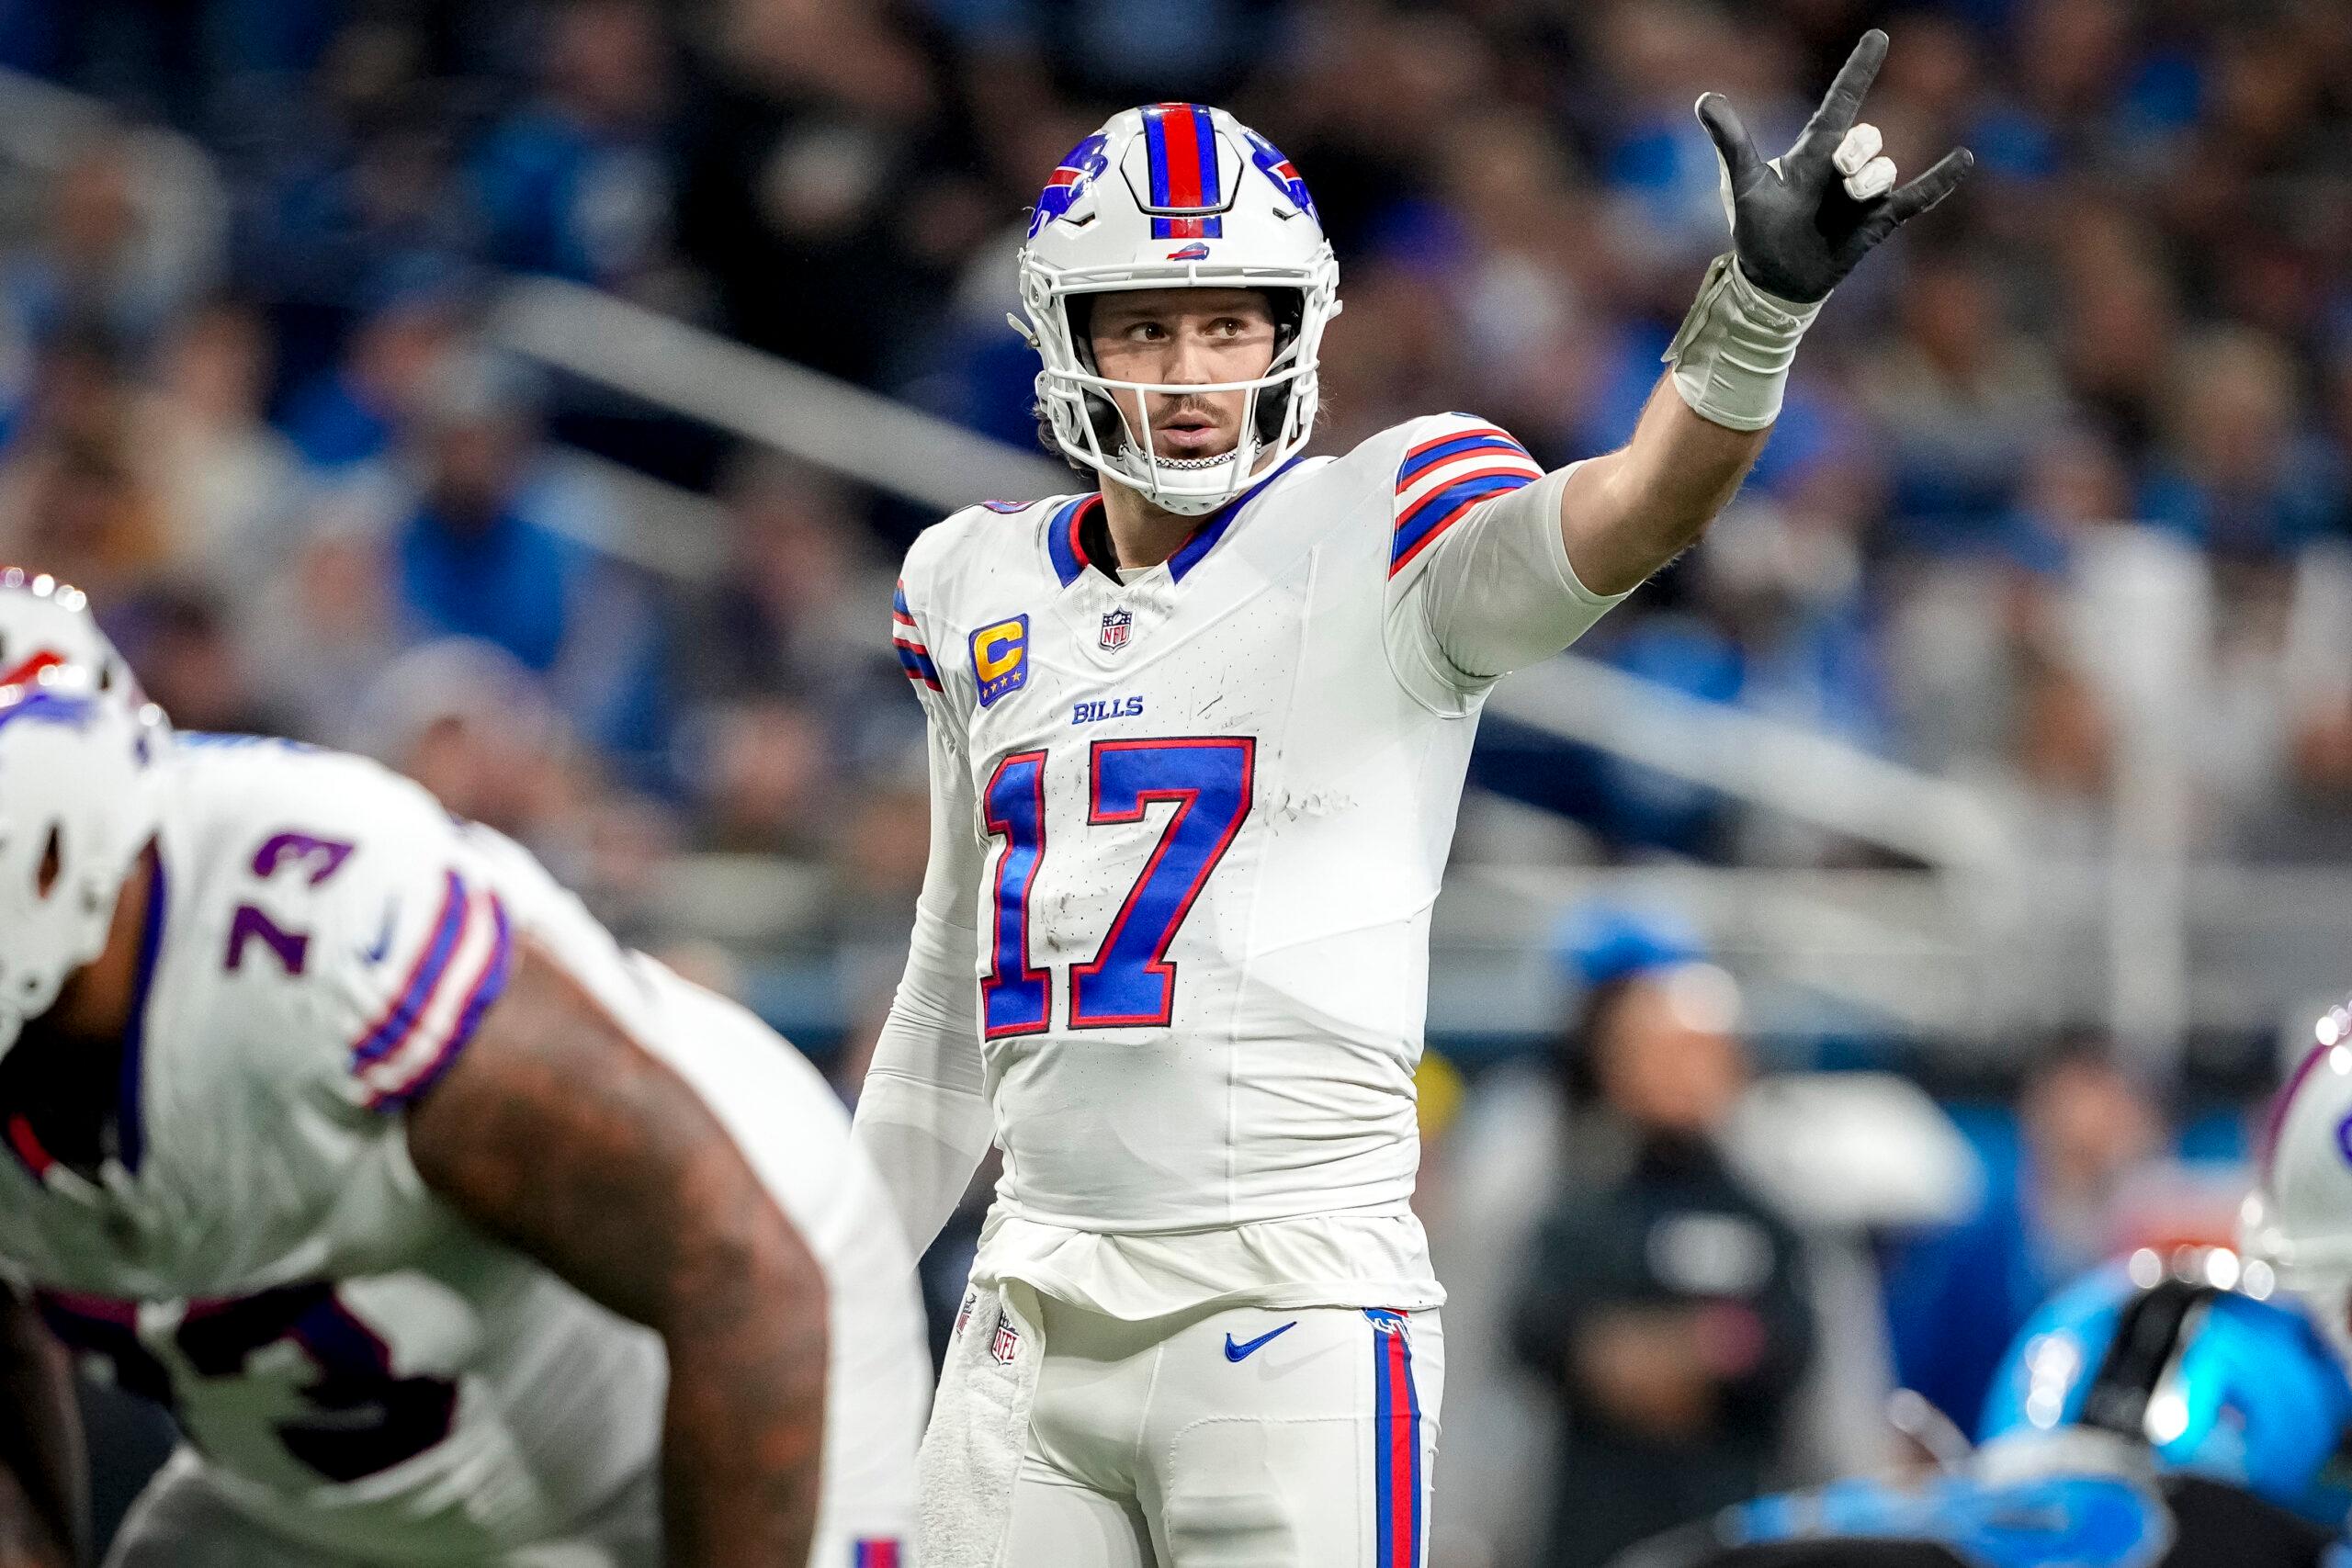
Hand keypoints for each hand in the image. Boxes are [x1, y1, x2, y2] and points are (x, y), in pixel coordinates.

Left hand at [1695, 29, 1972, 302]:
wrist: (1773, 280)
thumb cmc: (1757, 229)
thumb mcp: (1744, 183)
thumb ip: (1732, 141)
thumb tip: (1705, 98)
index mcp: (1813, 151)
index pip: (1841, 102)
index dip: (1859, 71)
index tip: (1877, 38)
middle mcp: (1842, 167)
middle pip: (1868, 138)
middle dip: (1859, 149)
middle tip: (1839, 172)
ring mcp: (1863, 194)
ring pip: (1885, 170)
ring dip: (1870, 182)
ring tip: (1849, 200)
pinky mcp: (1878, 221)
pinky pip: (1917, 196)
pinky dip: (1940, 180)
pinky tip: (1963, 158)